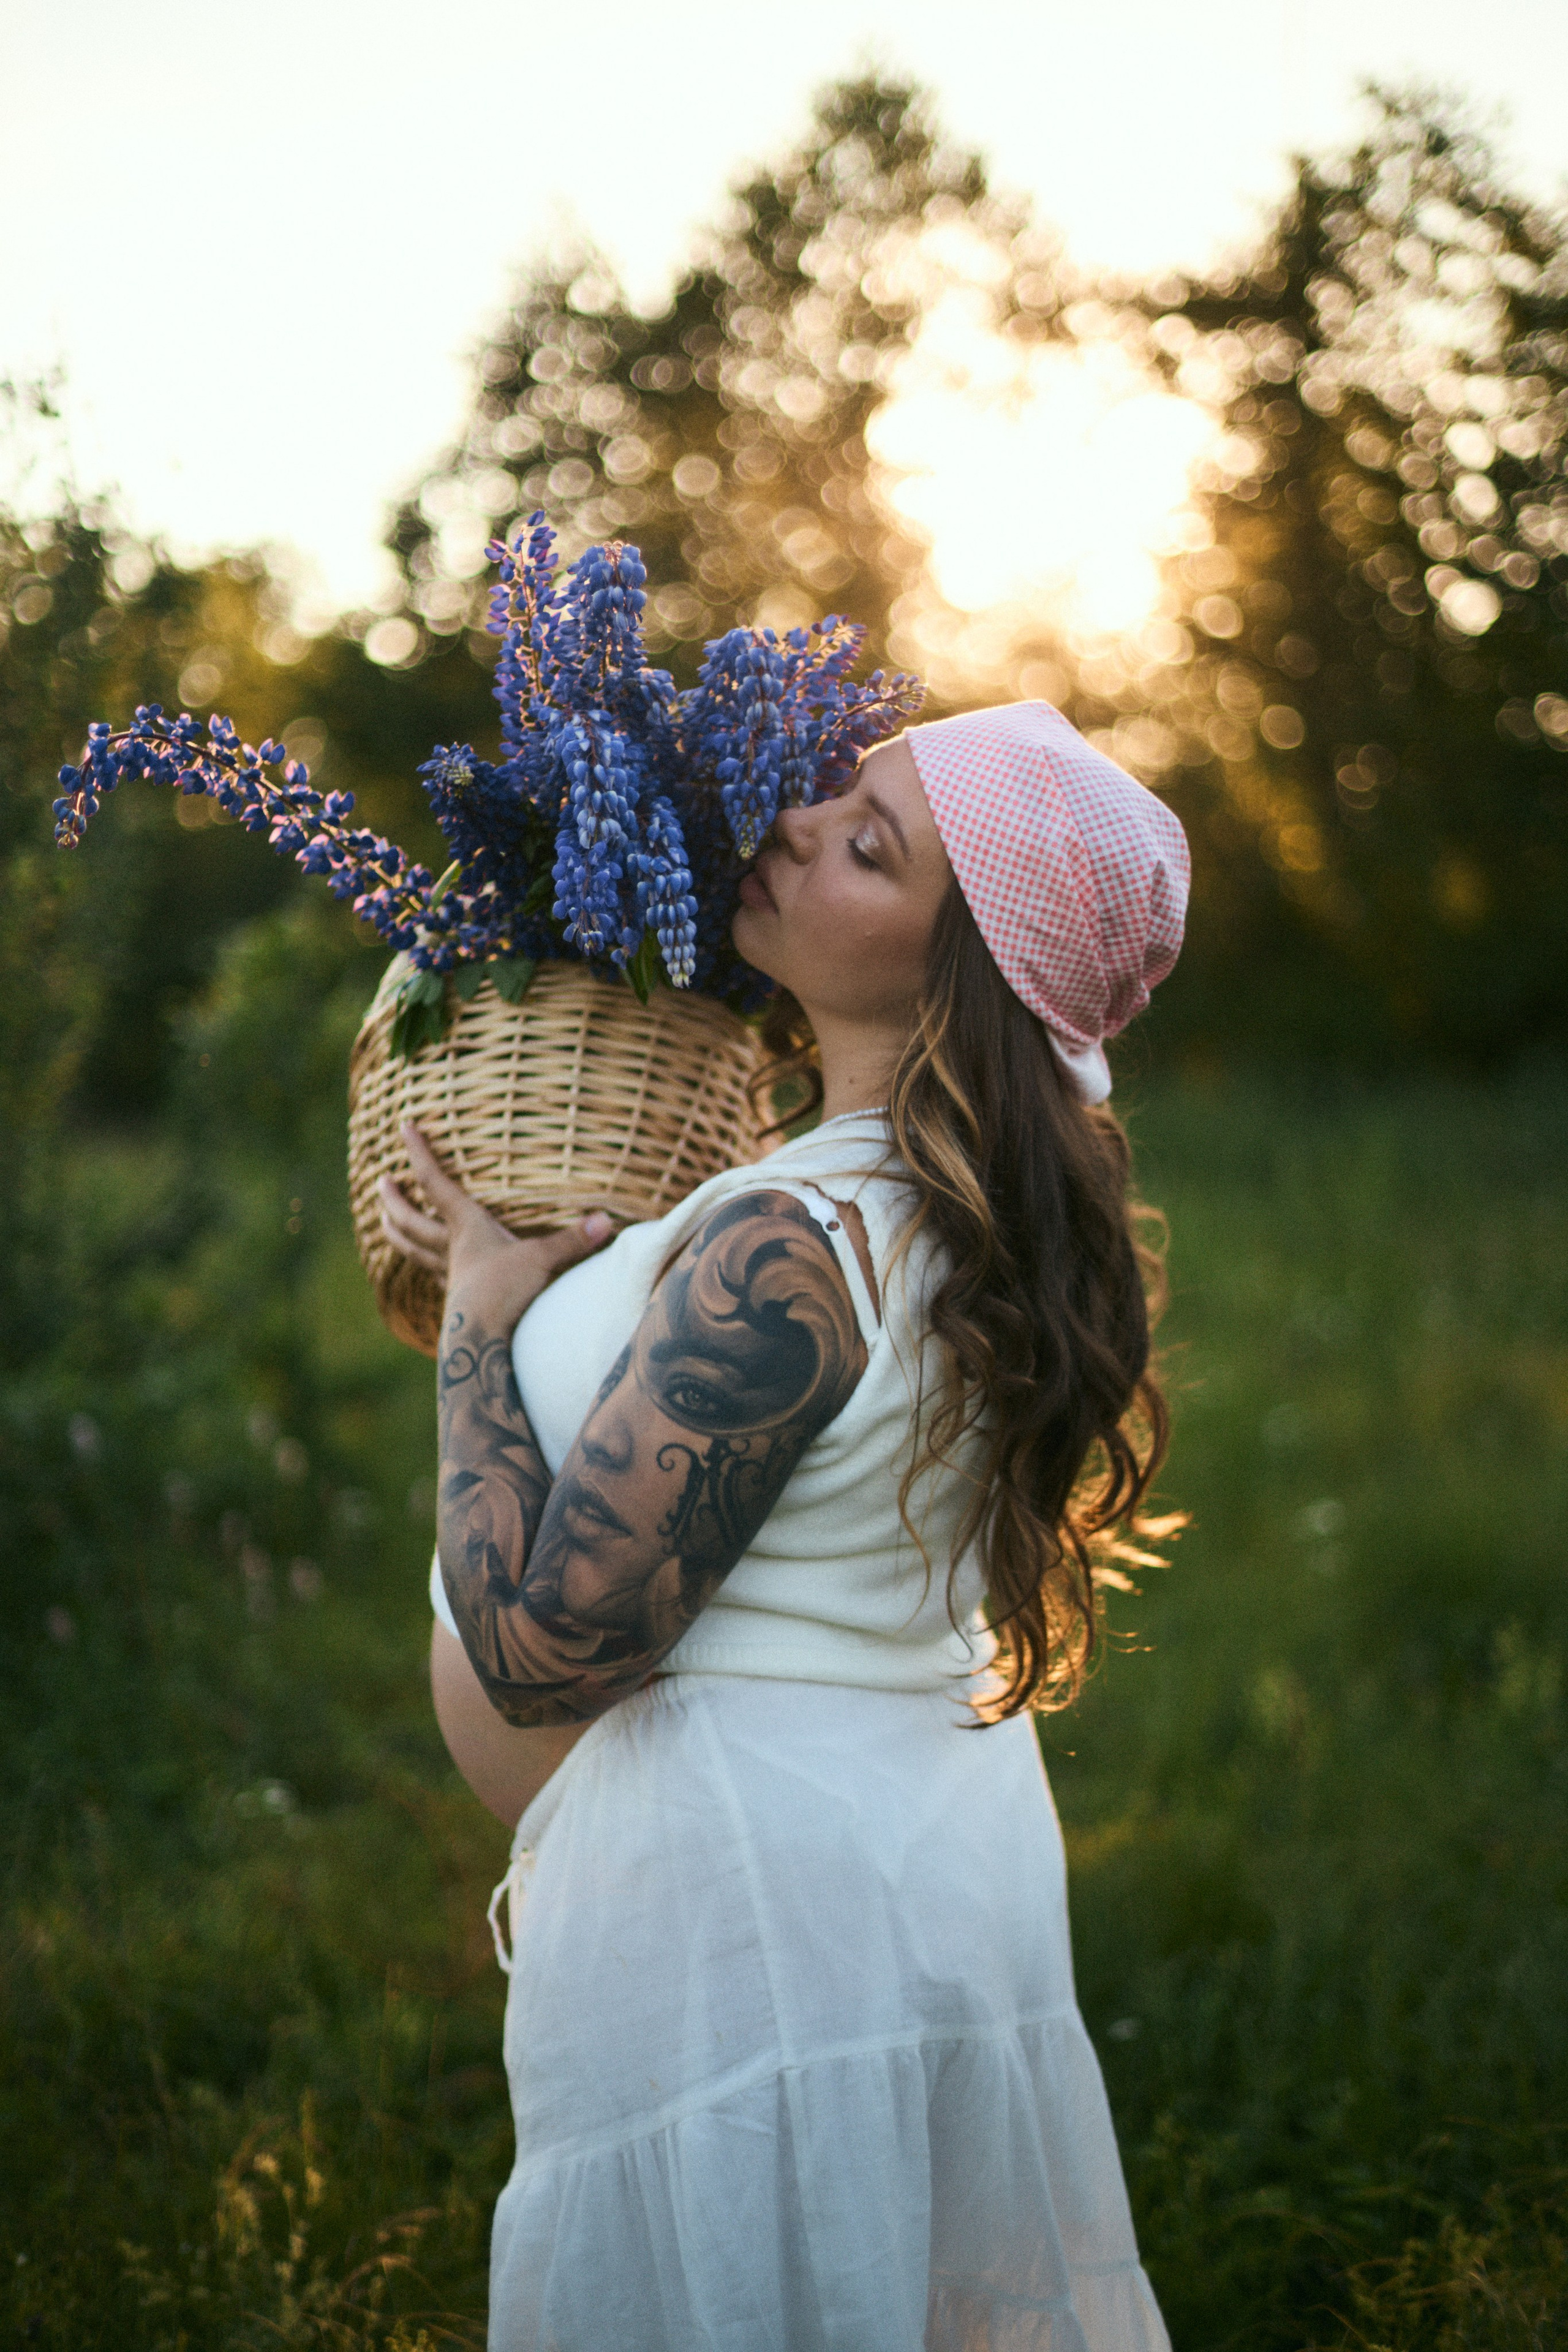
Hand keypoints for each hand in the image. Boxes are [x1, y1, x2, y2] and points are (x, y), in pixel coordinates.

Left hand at [379, 1121, 613, 1336]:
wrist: (483, 1343)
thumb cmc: (506, 1293)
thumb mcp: (542, 1260)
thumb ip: (573, 1240)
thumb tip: (607, 1222)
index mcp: (466, 1228)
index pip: (434, 1184)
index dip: (418, 1154)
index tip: (404, 1126)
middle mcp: (450, 1250)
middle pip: (410, 1221)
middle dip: (394, 1200)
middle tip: (381, 1182)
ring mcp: (450, 1278)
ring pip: (412, 1250)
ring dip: (396, 1233)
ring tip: (385, 1221)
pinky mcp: (457, 1302)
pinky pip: (433, 1277)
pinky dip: (424, 1267)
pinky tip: (431, 1270)